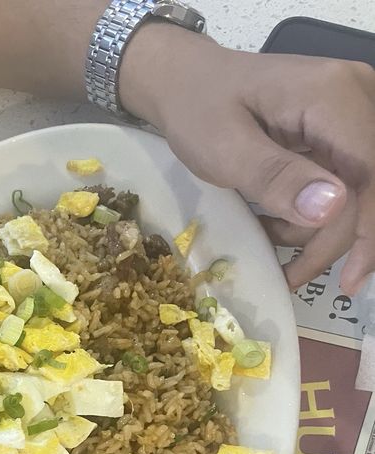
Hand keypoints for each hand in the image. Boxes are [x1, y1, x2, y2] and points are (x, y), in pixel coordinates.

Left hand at [120, 24, 374, 294]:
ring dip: (318, 230)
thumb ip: (277, 178)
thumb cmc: (200, 110)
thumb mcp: (226, 149)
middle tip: (293, 274)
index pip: (370, 172)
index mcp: (332, 97)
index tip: (348, 278)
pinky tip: (277, 219)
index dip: (366, 230)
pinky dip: (312, 216)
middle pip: (369, 187)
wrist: (188, 83)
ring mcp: (351, 115)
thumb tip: (332, 209)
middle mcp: (355, 99)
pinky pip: (343, 186)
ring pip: (357, 193)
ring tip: (269, 233)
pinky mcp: (340, 135)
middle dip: (335, 239)